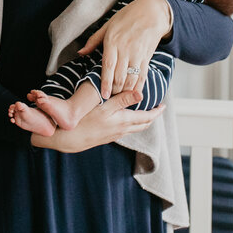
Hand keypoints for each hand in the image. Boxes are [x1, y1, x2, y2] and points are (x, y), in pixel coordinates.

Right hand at [30, 89, 163, 152]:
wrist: (69, 138)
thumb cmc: (85, 120)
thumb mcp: (104, 106)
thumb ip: (123, 99)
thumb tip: (141, 94)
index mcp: (123, 121)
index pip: (146, 117)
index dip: (157, 112)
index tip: (164, 106)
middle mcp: (121, 130)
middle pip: (143, 125)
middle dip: (152, 117)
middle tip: (157, 109)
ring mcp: (114, 135)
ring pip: (134, 128)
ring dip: (142, 121)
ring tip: (144, 112)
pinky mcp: (107, 137)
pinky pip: (125, 130)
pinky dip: (132, 124)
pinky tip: (125, 118)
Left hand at [78, 0, 170, 97]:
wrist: (152, 12)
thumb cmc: (127, 17)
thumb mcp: (108, 26)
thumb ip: (93, 41)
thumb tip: (80, 53)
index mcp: (113, 41)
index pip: (108, 66)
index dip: (105, 82)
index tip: (103, 95)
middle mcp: (126, 49)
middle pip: (120, 76)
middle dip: (115, 90)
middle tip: (110, 100)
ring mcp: (138, 54)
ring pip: (132, 78)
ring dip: (126, 91)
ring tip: (120, 98)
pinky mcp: (147, 57)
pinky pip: (143, 75)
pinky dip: (139, 87)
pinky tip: (134, 94)